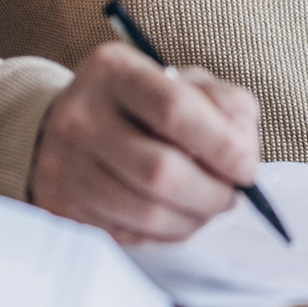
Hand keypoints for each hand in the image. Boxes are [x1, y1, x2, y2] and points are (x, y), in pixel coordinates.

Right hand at [30, 41, 261, 243]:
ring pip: (145, 212)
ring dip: (192, 220)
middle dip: (212, 193)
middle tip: (233, 196)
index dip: (221, 146)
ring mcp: (64, 164)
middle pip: (160, 171)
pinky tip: (175, 217)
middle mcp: (80, 116)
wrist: (75, 124)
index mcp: (115, 71)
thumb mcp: (189, 84)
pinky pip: (127, 235)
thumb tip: (243, 157)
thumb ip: (227, 107)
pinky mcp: (60, 205)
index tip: (248, 167)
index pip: (175, 111)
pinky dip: (163, 234)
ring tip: (208, 208)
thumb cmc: (147, 103)